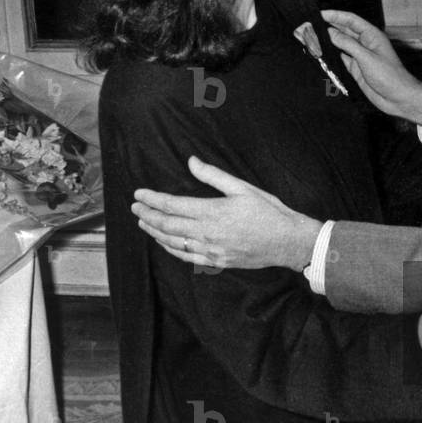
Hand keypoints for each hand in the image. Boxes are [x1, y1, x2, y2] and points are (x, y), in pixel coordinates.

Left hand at [131, 157, 321, 271]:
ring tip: (143, 223)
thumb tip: (191, 161)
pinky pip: (185, 256)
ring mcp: (210, 250)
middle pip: (167, 224)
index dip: (151, 199)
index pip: (172, 205)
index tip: (138, 194)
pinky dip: (170, 248)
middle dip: (147, 215)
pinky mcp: (216, 261)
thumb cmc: (268, 211)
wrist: (287, 241)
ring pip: (172, 242)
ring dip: (154, 231)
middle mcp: (206, 233)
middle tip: (135, 207)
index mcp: (212, 212)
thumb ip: (213, 175)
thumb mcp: (242, 188)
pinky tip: (164, 242)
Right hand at [322, 10, 421, 124]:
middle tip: (310, 25)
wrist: (398, 98)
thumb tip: (330, 32)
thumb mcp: (366, 58)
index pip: (350, 20)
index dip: (335, 15)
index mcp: (371, 35)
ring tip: (311, 37)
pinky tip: (320, 53)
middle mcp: (365, 43)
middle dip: (328, 27)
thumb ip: (348, 44)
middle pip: (344, 31)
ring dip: (328, 41)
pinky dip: (331, 56)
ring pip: (341, 45)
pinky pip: (341, 59)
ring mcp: (360, 56)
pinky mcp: (356, 69)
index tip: (319, 14)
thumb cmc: (389, 76)